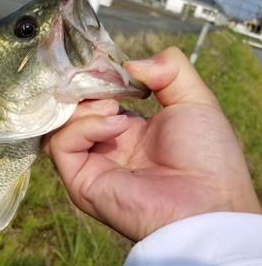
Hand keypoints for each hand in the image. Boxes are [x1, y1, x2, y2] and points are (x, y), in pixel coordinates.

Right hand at [43, 47, 261, 241]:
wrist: (207, 202)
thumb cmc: (207, 156)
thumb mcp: (194, 99)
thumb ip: (169, 69)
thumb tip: (129, 63)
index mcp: (126, 130)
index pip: (92, 99)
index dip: (96, 79)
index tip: (106, 64)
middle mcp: (103, 147)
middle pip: (70, 110)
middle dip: (84, 90)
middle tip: (105, 83)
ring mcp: (90, 165)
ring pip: (59, 126)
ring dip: (83, 109)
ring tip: (115, 108)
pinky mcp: (80, 181)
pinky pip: (60, 145)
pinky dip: (83, 128)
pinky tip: (115, 126)